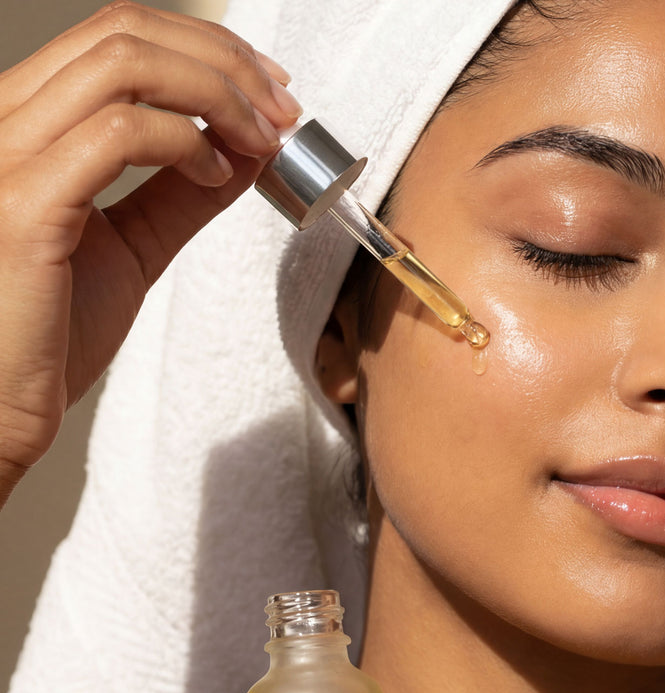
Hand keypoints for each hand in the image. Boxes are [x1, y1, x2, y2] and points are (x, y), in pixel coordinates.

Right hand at [0, 1, 299, 505]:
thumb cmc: (48, 336)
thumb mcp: (129, 248)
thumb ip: (178, 195)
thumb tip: (243, 151)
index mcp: (25, 123)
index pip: (116, 37)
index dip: (206, 50)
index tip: (271, 92)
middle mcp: (5, 121)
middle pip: (124, 32)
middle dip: (226, 62)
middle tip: (284, 109)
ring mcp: (6, 157)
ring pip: (124, 66)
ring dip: (218, 95)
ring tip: (263, 140)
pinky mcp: (23, 206)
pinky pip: (117, 136)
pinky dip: (187, 145)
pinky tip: (219, 176)